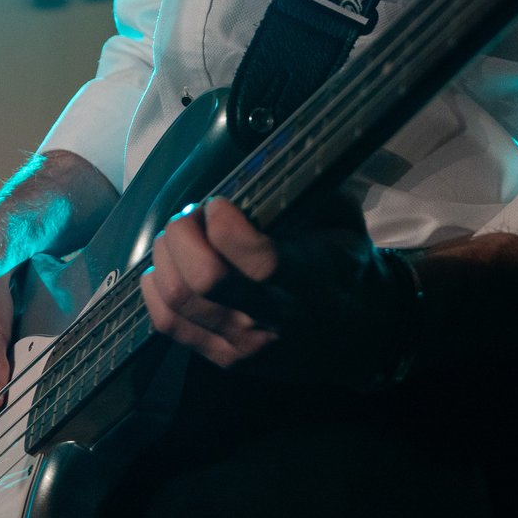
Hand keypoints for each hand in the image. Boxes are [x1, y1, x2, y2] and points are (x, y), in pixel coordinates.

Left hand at [140, 197, 419, 386]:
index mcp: (311, 278)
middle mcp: (275, 318)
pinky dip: (156, 289)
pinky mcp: (224, 359)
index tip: (220, 202)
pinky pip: (169, 325)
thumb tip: (265, 158)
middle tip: (192, 216)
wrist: (361, 335)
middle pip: (205, 281)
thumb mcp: (344, 220)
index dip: (226, 225)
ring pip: (179, 300)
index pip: (258, 260)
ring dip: (166, 256)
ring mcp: (245, 344)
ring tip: (178, 237)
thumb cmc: (347, 267)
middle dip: (184, 235)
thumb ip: (308, 192)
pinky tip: (166, 268)